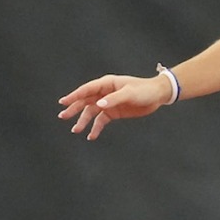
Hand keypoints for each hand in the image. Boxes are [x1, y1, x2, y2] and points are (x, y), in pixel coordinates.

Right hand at [57, 73, 174, 139]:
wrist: (157, 96)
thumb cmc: (144, 90)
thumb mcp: (129, 93)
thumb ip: (114, 99)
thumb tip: (99, 105)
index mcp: (106, 84)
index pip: (87, 89)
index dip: (74, 95)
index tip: (63, 102)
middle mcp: (104, 93)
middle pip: (85, 101)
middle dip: (74, 109)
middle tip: (62, 116)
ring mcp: (108, 103)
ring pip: (91, 112)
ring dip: (83, 121)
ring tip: (76, 130)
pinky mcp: (113, 112)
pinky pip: (101, 120)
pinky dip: (96, 128)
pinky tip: (91, 136)